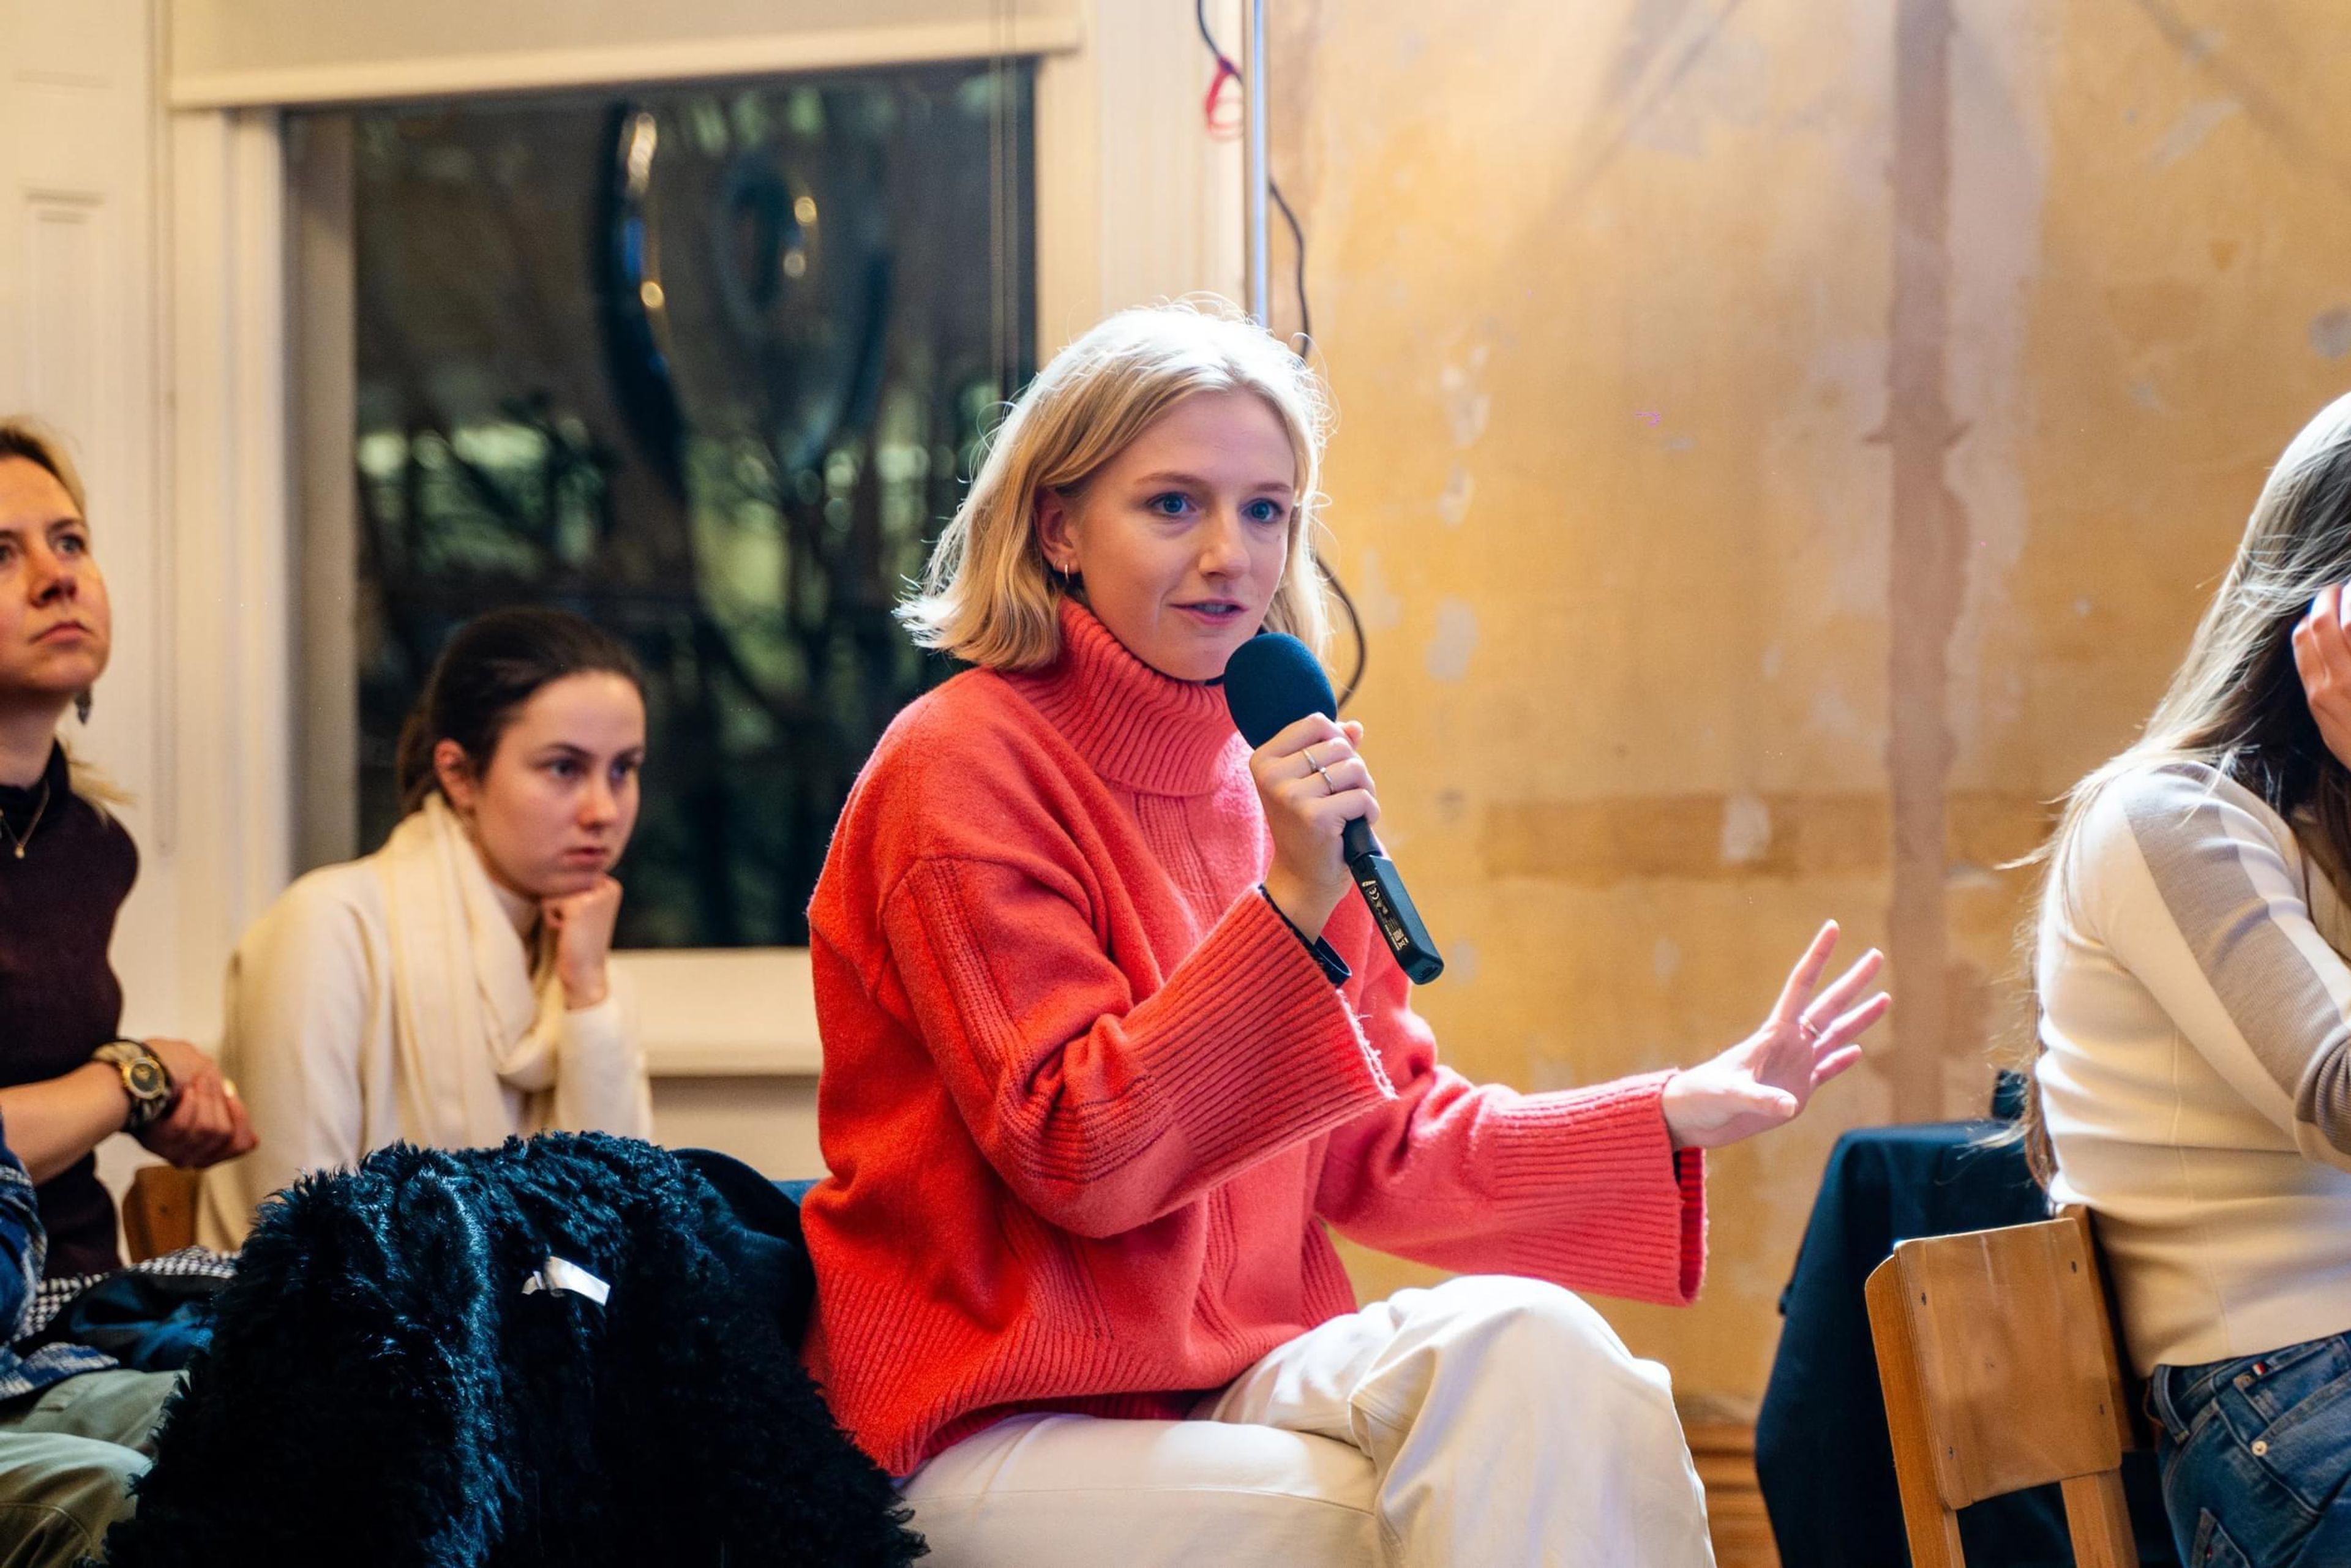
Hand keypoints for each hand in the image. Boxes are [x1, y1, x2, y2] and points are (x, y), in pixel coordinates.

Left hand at [134, 1037, 257, 1167]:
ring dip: (203, 1100)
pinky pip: (191, 1127)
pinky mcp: (161, 1144)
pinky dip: (188, 1105)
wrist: (132, 1067)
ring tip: (185, 1086)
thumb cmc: (164, 1065)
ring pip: (212, 1130)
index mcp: (203, 1135)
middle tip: (199, 1083)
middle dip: (216, 1103)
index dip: (241, 1121)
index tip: (230, 1099)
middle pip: (226, 1135)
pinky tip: (177, 1095)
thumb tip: (250, 1141)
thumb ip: (227, 1108)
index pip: (241, 1144)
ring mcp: (176, 1148)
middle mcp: (190, 1148)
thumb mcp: (207, 1076)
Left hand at [544, 876, 622, 1007]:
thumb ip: (579, 887)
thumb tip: (557, 868)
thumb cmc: (581, 941)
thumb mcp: (587, 908)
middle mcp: (607, 886)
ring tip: (571, 928)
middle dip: (561, 903)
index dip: (568, 898)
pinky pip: (548, 902)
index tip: (582, 918)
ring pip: (555, 890)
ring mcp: (594, 894)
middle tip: (576, 925)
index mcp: (611, 885)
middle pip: (564, 880)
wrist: (586, 971)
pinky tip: (566, 932)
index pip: (573, 875)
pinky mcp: (578, 905)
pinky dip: (551, 918)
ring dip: (555, 910)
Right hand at [1250, 715, 1378, 937]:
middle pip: (1339, 745)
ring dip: (1364, 790)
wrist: (1302, 878)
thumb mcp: (1311, 782)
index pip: (1316, 722)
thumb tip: (1355, 727)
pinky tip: (1354, 826)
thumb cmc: (1308, 826)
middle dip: (1354, 769)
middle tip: (1343, 796)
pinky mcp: (1314, 816)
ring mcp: (1290, 795)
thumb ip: (1330, 749)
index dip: (1337, 742)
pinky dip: (1369, 811)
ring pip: (1354, 768)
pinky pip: (1362, 797)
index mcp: (1264, 759)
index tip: (1331, 770)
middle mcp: (1271, 774)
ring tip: (1349, 811)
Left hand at [1659, 922, 1888, 1150]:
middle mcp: (1789, 1044)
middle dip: (1853, 981)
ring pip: (1835, 1035)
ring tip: (1885, 998)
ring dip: (1860, 1018)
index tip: (1833, 927)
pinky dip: (1843, 1061)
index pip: (1801, 985)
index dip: (1817, 956)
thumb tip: (1789, 1104)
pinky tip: (1858, 1051)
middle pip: (1829, 1005)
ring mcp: (1795, 1066)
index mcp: (1773, 1033)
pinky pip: (1827, 1071)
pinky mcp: (1797, 1092)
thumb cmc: (1703, 1098)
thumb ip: (1760, 1099)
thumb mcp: (1730, 1096)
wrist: (1694, 1119)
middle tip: (1876, 955)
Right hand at [2293, 584, 2350, 769]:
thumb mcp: (2336, 732)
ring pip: (2347, 623)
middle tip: (2340, 588)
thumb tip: (2320, 673)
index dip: (2313, 615)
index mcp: (2320, 695)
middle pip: (2321, 623)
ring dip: (2349, 600)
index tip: (2325, 604)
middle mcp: (2337, 683)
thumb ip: (2326, 700)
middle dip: (2330, 598)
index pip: (2303, 638)